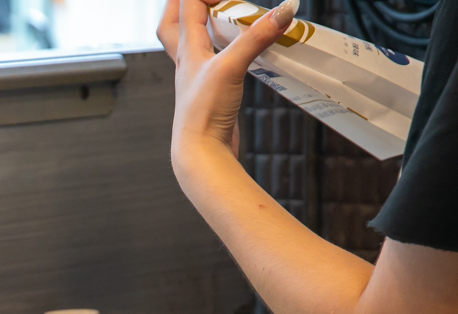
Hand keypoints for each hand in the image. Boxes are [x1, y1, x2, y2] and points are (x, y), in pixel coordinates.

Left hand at [157, 0, 296, 165]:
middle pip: (173, 25)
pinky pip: (211, 64)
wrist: (202, 154)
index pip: (186, 6)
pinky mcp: (210, 94)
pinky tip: (236, 53)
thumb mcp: (230, 67)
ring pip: (191, 45)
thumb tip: (285, 10)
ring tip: (220, 16)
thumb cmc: (204, 113)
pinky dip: (221, 51)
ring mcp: (197, 79)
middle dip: (183, 5)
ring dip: (201, 27)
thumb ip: (256, 37)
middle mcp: (186, 62)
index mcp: (186, 50)